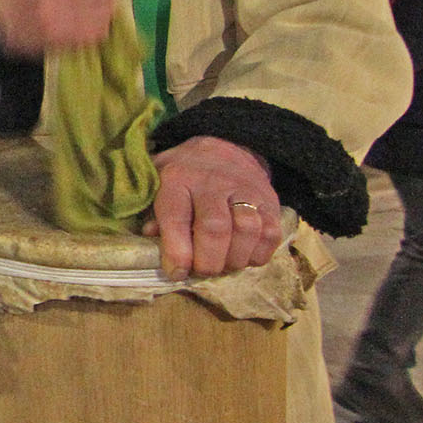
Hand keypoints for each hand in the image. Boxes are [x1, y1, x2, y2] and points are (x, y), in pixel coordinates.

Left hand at [140, 136, 282, 279]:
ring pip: (246, 230)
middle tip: (202, 271)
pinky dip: (258, 254)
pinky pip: (270, 233)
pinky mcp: (269, 200)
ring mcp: (245, 189)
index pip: (175, 217)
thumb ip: (151, 212)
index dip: (177, 252)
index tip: (177, 273)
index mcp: (177, 178)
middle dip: (208, 261)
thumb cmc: (184, 176)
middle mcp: (212, 181)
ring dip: (234, 259)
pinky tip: (244, 256)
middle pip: (215, 227)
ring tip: (223, 265)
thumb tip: (151, 238)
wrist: (226, 149)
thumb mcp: (157, 184)